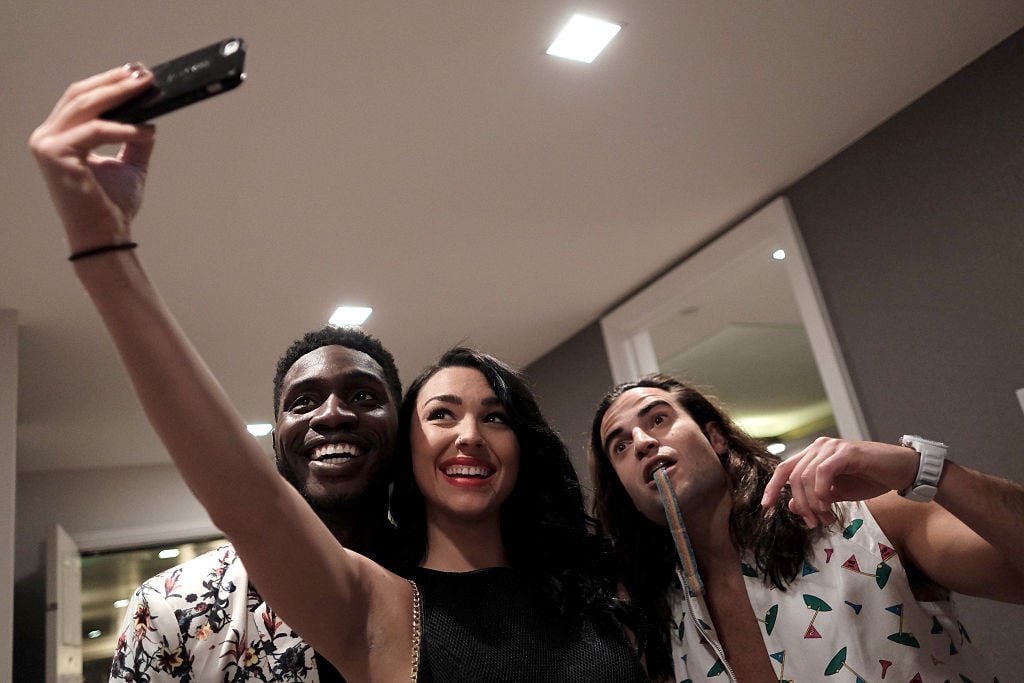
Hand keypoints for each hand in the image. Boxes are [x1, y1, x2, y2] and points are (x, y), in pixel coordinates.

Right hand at [29, 65, 157, 254]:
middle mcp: (47, 136)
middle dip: (115, 81)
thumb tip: (151, 115)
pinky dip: (124, 128)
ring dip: (119, 94)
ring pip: (86, 106)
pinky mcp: (55, 154)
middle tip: (145, 74)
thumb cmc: (112, 206)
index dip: (108, 82)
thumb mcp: (129, 164)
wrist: (105, 236)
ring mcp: (46, 144)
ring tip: (147, 88)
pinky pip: (95, 131)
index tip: (137, 72)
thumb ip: (134, 137)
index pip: (82, 99)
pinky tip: (146, 129)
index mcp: (60, 136)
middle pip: (81, 95)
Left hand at [760, 437, 918, 527]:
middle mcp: (819, 447)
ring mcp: (832, 447)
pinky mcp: (846, 452)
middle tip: (814, 522)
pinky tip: (830, 503)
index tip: (766, 505)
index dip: (773, 487)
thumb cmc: (870, 479)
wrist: (901, 471)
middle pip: (793, 477)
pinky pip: (823, 471)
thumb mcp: (837, 493)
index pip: (784, 468)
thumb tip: (791, 505)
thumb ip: (815, 497)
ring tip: (826, 517)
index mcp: (813, 455)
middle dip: (801, 504)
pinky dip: (822, 491)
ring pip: (806, 476)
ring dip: (813, 502)